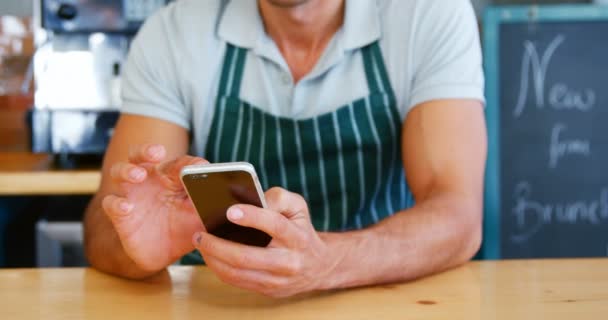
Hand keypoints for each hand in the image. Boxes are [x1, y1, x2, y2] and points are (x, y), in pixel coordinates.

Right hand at [102, 144, 206, 272]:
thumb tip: (231, 200)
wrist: (163, 254)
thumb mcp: (202, 218)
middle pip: (142, 156)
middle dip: (147, 151)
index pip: (179, 163)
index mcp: (172, 177)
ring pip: (121, 171)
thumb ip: (213, 207)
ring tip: (138, 175)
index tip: (201, 166)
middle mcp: (150, 180)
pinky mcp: (121, 214)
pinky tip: (127, 207)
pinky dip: (117, 204)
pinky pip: (112, 203)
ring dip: (128, 170)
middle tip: (157, 153)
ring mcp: (133, 194)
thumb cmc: (185, 228)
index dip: (188, 163)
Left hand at [193, 187, 338, 297]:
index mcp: (298, 237)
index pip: (275, 225)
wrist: (318, 266)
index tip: (230, 211)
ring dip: (213, 259)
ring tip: (200, 244)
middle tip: (200, 233)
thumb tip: (248, 198)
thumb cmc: (301, 228)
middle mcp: (289, 262)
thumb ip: (277, 198)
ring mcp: (277, 280)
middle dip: (218, 245)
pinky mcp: (268, 291)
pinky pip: (237, 282)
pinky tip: (210, 256)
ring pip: (237, 273)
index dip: (252, 217)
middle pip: (247, 257)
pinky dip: (219, 268)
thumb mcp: (298, 207)